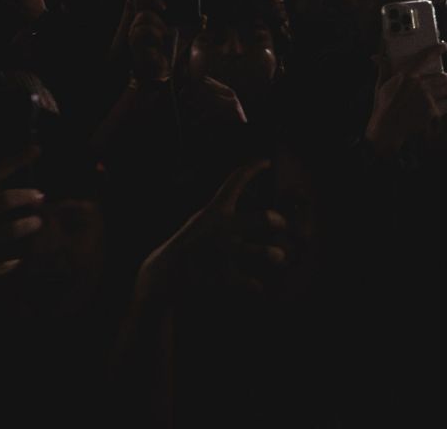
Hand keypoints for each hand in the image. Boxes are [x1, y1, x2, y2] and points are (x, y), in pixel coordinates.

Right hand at [0, 149, 44, 295]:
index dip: (15, 161)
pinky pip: (2, 263)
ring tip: (37, 223)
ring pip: (6, 231)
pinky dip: (12, 262)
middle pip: (2, 200)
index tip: (37, 150)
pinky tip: (17, 260)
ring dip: (26, 226)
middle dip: (26, 196)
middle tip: (41, 197)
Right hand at [137, 159, 288, 298]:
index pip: (235, 181)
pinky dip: (257, 286)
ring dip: (274, 255)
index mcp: (214, 211)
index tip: (266, 161)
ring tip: (278, 257)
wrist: (164, 274)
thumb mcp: (202, 222)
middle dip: (277, 221)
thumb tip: (252, 210)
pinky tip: (258, 286)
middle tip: (282, 224)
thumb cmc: (190, 245)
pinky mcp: (223, 277)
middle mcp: (222, 228)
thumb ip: (224, 214)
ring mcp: (223, 253)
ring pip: (263, 252)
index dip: (253, 168)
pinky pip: (251, 282)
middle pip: (262, 218)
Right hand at [365, 44, 446, 156]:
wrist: (388, 128)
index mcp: (407, 74)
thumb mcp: (381, 85)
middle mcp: (419, 84)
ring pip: (446, 90)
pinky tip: (440, 106)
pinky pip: (445, 105)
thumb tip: (378, 57)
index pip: (425, 57)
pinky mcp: (431, 111)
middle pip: (442, 76)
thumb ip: (384, 69)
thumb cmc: (384, 106)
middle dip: (446, 78)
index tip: (444, 46)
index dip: (436, 50)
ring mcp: (427, 98)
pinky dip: (444, 106)